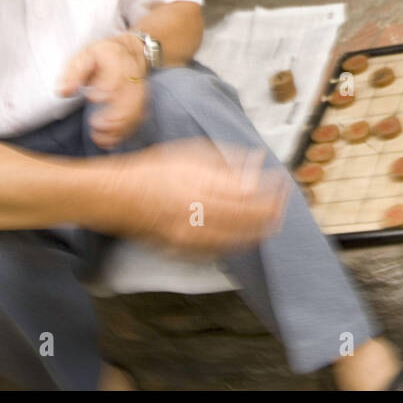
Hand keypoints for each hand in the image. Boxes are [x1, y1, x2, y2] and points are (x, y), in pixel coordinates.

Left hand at [58, 36, 147, 149]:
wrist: (132, 52)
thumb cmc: (104, 55)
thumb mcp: (85, 56)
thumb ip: (73, 73)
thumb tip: (63, 92)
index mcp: (118, 66)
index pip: (114, 83)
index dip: (104, 93)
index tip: (91, 97)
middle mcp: (133, 81)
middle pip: (128, 104)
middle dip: (112, 119)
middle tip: (95, 125)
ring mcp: (140, 94)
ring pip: (134, 116)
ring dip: (118, 130)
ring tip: (99, 137)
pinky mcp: (142, 104)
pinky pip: (136, 122)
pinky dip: (124, 134)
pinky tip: (109, 140)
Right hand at [108, 139, 288, 253]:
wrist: (118, 196)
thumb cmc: (155, 170)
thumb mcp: (192, 153)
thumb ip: (227, 160)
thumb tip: (258, 163)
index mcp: (200, 185)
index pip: (248, 193)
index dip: (271, 191)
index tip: (284, 185)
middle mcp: (197, 212)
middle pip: (247, 219)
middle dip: (272, 213)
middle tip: (284, 205)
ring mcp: (190, 235)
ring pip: (237, 239)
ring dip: (260, 231)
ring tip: (273, 221)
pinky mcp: (183, 249)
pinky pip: (219, 249)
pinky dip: (238, 242)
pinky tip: (248, 235)